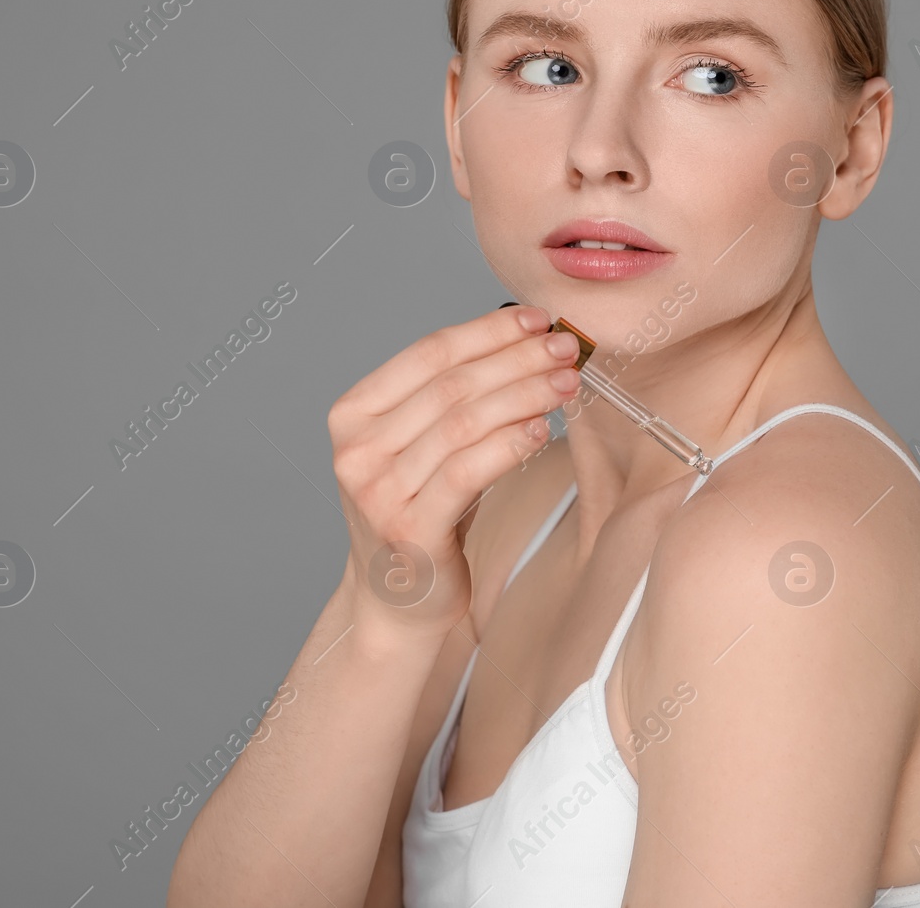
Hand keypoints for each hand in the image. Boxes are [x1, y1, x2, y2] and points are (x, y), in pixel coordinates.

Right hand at [329, 304, 580, 639]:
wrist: (397, 599)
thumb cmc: (420, 513)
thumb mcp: (421, 446)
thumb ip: (451, 398)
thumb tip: (524, 340)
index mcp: (353, 414)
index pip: (428, 354)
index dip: (487, 331)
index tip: (535, 319)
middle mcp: (357, 450)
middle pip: (451, 385)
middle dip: (516, 359)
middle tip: (563, 349)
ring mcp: (377, 492)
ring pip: (464, 423)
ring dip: (524, 395)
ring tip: (565, 384)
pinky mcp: (409, 530)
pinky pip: (467, 472)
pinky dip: (509, 443)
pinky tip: (541, 429)